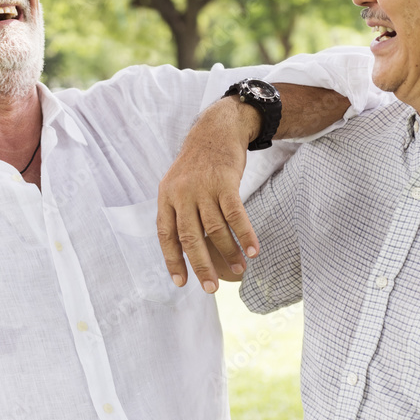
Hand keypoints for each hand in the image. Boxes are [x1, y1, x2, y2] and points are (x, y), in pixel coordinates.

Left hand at [158, 96, 260, 293]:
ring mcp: (203, 187)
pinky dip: (245, 235)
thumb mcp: (178, 184)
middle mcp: (182, 193)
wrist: (216, 130)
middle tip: (211, 289)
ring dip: (229, 253)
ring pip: (215, 229)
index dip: (173, 261)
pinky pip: (235, 215)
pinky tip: (253, 251)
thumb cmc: (198, 165)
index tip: (181, 283)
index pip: (166, 235)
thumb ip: (179, 213)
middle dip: (202, 266)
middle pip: (190, 238)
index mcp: (166, 197)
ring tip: (239, 270)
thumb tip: (185, 250)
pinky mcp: (225, 182)